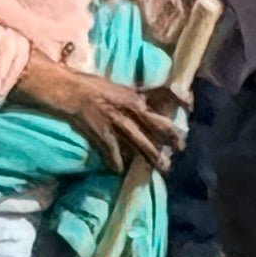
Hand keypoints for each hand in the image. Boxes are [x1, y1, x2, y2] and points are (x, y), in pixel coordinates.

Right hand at [14, 55, 182, 175]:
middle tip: (181, 148)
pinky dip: (115, 161)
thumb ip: (131, 97)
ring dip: (152, 155)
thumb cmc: (87, 85)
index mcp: (132, 94)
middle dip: (170, 136)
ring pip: (139, 140)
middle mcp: (128, 107)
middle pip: (156, 123)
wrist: (65, 87)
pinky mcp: (100, 131)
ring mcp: (115, 120)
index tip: (190, 106)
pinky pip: (112, 149)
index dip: (179, 100)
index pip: (162, 94)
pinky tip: (119, 171)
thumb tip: (145, 105)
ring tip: (163, 167)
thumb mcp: (115, 88)